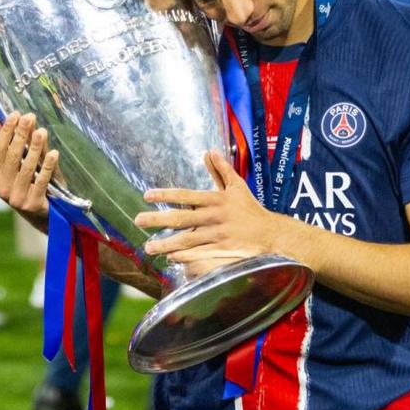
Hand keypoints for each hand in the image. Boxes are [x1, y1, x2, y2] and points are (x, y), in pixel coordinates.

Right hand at [0, 112, 58, 232]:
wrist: (46, 217)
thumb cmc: (35, 187)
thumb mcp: (28, 167)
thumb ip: (26, 148)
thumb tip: (23, 121)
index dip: (6, 131)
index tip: (15, 115)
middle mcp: (1, 189)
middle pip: (11, 156)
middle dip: (21, 134)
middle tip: (30, 117)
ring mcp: (16, 199)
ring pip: (26, 167)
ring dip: (34, 147)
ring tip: (42, 131)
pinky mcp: (33, 205)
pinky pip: (41, 181)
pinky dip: (48, 166)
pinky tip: (53, 153)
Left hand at [134, 150, 282, 270]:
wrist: (272, 233)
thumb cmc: (251, 209)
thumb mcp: (237, 187)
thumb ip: (221, 170)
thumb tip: (209, 151)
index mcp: (216, 199)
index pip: (186, 195)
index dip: (166, 195)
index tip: (147, 196)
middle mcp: (215, 217)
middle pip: (181, 218)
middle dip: (157, 220)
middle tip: (138, 221)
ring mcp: (218, 235)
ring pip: (187, 240)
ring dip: (166, 244)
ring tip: (148, 247)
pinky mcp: (222, 251)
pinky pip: (199, 254)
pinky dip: (184, 257)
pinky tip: (170, 258)